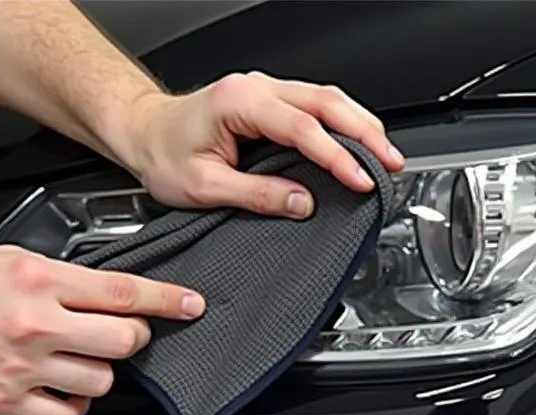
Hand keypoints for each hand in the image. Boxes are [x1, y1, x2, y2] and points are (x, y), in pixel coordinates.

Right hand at [0, 246, 205, 414]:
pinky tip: (58, 391)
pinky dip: (72, 406)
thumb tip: (109, 292)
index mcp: (37, 280)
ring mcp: (23, 367)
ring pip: (101, 381)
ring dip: (98, 373)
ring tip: (73, 362)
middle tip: (117, 338)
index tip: (190, 305)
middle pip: (123, 342)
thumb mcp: (7, 262)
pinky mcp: (9, 403)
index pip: (120, 291)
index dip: (165, 300)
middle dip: (130, 341)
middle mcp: (34, 323)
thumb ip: (60, 277)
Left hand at [120, 71, 405, 217]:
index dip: (336, 156)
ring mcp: (266, 91)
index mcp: (240, 102)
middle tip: (392, 163)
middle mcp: (256, 88)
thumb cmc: (164, 154)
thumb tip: (301, 204)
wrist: (143, 133)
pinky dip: (343, 125)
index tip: (360, 180)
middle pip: (326, 101)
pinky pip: (316, 107)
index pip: (303, 128)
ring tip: (386, 156)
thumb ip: (256, 194)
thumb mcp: (204, 187)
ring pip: (327, 99)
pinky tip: (359, 143)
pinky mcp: (270, 103)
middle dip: (365, 133)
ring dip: (360, 126)